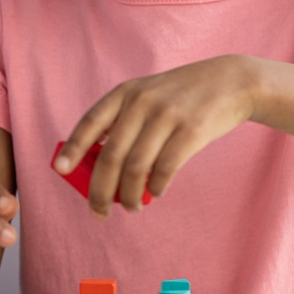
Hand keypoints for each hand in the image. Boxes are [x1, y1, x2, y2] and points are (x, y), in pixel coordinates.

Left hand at [53, 54, 266, 217]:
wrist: (233, 82)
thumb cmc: (183, 97)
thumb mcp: (147, 94)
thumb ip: (123, 121)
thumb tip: (96, 166)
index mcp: (125, 93)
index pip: (90, 123)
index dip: (72, 148)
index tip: (60, 171)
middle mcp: (142, 102)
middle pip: (111, 156)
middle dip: (99, 191)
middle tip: (98, 212)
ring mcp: (167, 115)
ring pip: (136, 168)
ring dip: (129, 196)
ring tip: (131, 207)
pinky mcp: (192, 130)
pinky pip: (164, 169)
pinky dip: (155, 188)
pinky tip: (155, 193)